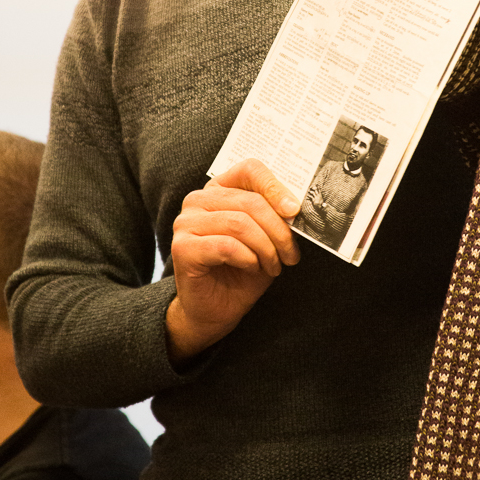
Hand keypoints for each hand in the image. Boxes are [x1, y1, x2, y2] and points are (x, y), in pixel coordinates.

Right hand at [166, 159, 299, 364]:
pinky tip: (252, 268)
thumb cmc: (243, 271)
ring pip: (240, 223)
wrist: (218, 310)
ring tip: (273, 266)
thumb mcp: (267, 239)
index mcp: (219, 190)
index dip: (275, 187)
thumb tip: (296, 206)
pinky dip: (248, 259)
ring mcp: (186, 223)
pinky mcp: (183, 248)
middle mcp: (198, 200)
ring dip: (266, 249)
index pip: (249, 169)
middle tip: (290, 254)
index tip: (295, 210)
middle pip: (250, 201)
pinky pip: (226, 246)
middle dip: (279, 231)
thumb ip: (276, 217)